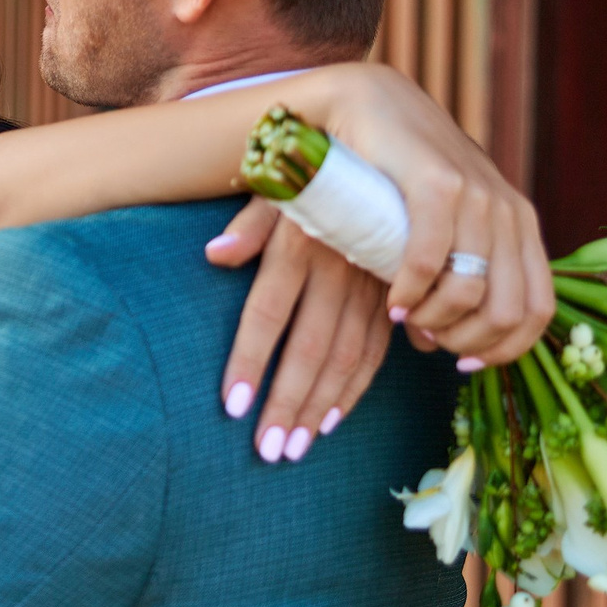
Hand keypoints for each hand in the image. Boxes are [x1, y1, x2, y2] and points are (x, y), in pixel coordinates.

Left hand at [207, 199, 392, 458]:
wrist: (386, 155)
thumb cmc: (315, 174)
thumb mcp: (279, 184)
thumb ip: (249, 222)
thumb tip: (214, 254)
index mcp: (299, 242)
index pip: (268, 312)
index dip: (249, 361)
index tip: (232, 407)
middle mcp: (337, 269)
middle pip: (309, 347)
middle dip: (288, 403)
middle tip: (267, 451)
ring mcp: (370, 285)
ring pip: (345, 357)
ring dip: (319, 407)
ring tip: (294, 448)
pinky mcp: (392, 296)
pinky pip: (377, 351)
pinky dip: (355, 389)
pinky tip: (332, 421)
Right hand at [306, 64, 553, 367]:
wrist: (368, 105)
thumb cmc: (399, 176)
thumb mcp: (441, 229)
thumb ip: (449, 281)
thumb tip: (436, 347)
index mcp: (520, 224)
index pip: (538, 310)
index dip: (505, 350)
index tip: (462, 363)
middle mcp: (509, 211)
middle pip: (507, 311)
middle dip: (466, 342)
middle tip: (428, 339)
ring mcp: (477, 195)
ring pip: (471, 292)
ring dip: (434, 320)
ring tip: (406, 317)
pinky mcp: (437, 183)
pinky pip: (430, 260)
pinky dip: (411, 293)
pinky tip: (394, 301)